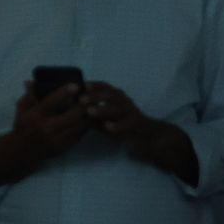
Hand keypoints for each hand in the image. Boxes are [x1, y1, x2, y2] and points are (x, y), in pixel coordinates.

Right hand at [0, 81, 93, 192]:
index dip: (64, 93)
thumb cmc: (22, 126)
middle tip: (90, 96)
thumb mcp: (22, 109)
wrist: (21, 152)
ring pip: (79, 126)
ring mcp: (56, 139)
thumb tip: (31, 82)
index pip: (51, 102)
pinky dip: (85, 126)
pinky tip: (87, 118)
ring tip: (92, 106)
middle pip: (71, 115)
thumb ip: (29, 95)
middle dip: (83, 105)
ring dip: (87, 115)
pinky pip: (79, 135)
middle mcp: (46, 128)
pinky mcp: (63, 147)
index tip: (76, 85)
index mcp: (35, 116)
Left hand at [80, 81, 198, 183]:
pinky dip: (117, 125)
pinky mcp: (137, 126)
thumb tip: (74, 111)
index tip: (80, 86)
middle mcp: (125, 103)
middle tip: (81, 99)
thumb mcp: (107, 120)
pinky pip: (127, 124)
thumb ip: (93, 116)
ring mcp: (132, 114)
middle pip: (111, 95)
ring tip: (90, 112)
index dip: (94, 85)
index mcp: (118, 99)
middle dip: (95, 96)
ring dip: (103, 109)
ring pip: (118, 108)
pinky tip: (108, 127)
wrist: (150, 138)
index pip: (105, 87)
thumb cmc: (124, 127)